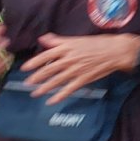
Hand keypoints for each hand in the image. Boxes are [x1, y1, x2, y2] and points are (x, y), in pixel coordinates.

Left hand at [24, 33, 139, 102]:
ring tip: (35, 93)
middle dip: (36, 77)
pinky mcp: (83, 79)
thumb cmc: (97, 43)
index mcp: (67, 48)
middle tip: (27, 83)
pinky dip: (59, 96)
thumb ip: (58, 40)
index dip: (34, 62)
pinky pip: (69, 89)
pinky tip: (51, 101)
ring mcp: (76, 70)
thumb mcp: (76, 39)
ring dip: (45, 88)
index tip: (24, 68)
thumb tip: (43, 38)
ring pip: (57, 80)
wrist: (115, 51)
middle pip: (49, 69)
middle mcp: (69, 59)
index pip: (46, 55)